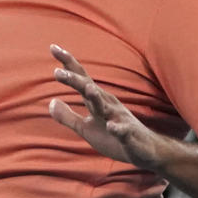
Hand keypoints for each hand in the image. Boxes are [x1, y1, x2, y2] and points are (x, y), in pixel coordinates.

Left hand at [48, 44, 161, 167]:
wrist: (147, 150)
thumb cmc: (113, 137)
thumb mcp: (85, 128)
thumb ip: (68, 116)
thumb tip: (51, 102)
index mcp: (97, 100)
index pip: (81, 78)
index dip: (68, 64)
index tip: (53, 47)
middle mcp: (108, 104)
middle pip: (89, 88)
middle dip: (75, 80)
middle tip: (57, 72)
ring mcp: (119, 119)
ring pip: (105, 106)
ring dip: (96, 97)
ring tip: (87, 88)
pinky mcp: (128, 135)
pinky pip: (123, 131)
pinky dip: (118, 128)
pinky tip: (112, 127)